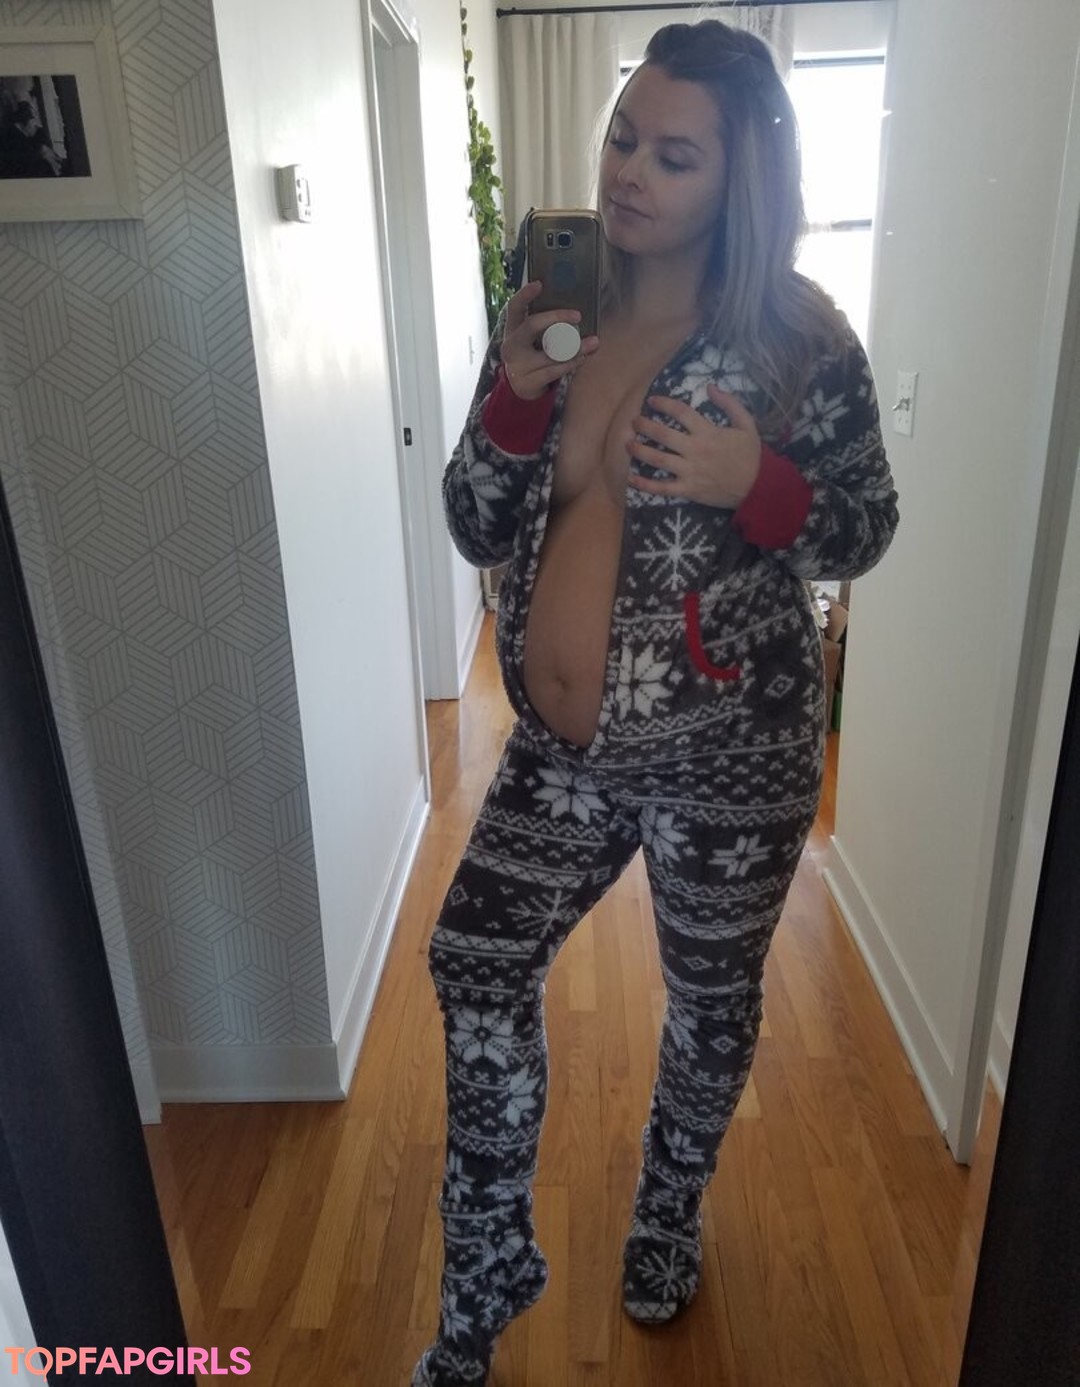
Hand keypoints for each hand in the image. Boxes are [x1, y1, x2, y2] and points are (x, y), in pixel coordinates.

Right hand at [500, 280, 599, 399]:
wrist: (521, 388)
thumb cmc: (533, 355)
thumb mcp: (532, 339)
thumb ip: (546, 326)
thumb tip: (574, 310)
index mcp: (512, 329)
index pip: (514, 307)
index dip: (525, 295)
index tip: (539, 284)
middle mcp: (511, 345)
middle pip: (532, 325)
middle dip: (556, 317)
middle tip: (577, 315)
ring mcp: (518, 364)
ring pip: (550, 352)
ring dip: (575, 347)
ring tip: (592, 342)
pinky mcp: (528, 381)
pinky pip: (554, 370)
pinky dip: (571, 363)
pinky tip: (582, 357)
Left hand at [627, 386, 761, 507]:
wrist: (758, 488)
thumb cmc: (751, 456)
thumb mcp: (747, 424)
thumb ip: (730, 404)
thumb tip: (710, 387)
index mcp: (708, 432)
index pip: (681, 412)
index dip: (664, 404)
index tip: (652, 400)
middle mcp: (695, 450)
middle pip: (663, 435)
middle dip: (645, 426)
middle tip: (634, 421)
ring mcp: (690, 471)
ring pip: (658, 460)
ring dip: (639, 450)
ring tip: (627, 443)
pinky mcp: (688, 490)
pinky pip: (662, 488)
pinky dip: (645, 485)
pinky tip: (631, 479)